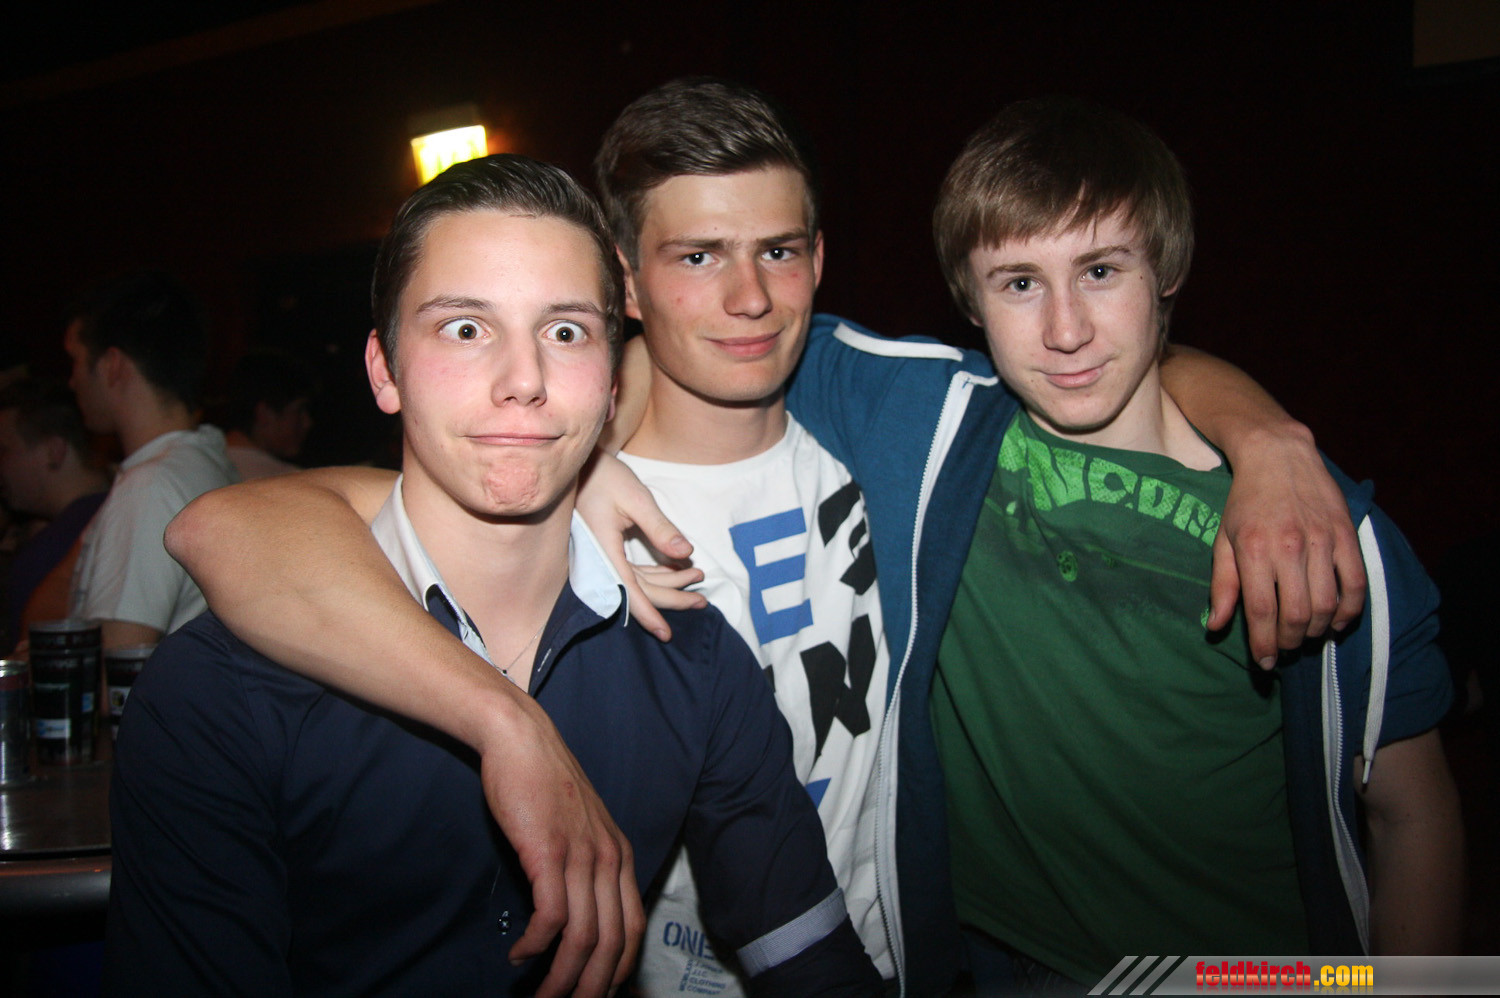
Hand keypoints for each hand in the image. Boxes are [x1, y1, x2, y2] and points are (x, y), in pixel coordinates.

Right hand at [480, 695, 644, 996]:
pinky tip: (520, 954)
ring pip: (582, 937)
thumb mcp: (580, 826)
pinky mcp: (548, 852)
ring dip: (561, 977)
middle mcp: (608, 858)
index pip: (632, 928)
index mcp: (619, 855)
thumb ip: (585, 866)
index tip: (600, 993)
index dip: (618, 969)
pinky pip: (551, 915)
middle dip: (592, 986)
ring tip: (542, 997)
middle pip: (611, 942)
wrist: (522, 739)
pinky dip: (537, 944)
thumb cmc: (543, 783)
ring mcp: (580, 855)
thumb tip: (576, 913)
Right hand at [578, 450, 705, 640]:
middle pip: (638, 591)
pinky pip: (633, 571)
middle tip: (702, 601)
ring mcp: (603, 557)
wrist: (580, 465)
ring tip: (698, 579)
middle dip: (671, 598)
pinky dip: (657, 572)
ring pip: (637, 582)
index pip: (629, 591)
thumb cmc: (605, 476)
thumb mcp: (636, 498)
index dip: (648, 614)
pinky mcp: (607, 550)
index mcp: (603, 550)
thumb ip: (660, 527)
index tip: (666, 633)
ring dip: (667, 584)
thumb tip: (687, 552)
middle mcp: (600, 560)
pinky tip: (678, 566)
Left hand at [1208, 424, 1366, 666]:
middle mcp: (1289, 547)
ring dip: (1317, 630)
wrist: (1279, 455)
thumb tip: (1216, 627)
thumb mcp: (1223, 540)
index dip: (1264, 643)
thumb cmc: (1244, 501)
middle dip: (1291, 641)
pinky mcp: (1345, 534)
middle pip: (1297, 614)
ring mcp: (1321, 540)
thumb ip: (1222, 585)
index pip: (1261, 610)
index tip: (1266, 663)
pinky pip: (1356, 583)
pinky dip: (1350, 610)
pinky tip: (1337, 622)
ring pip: (1327, 604)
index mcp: (1254, 549)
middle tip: (1285, 648)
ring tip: (1306, 635)